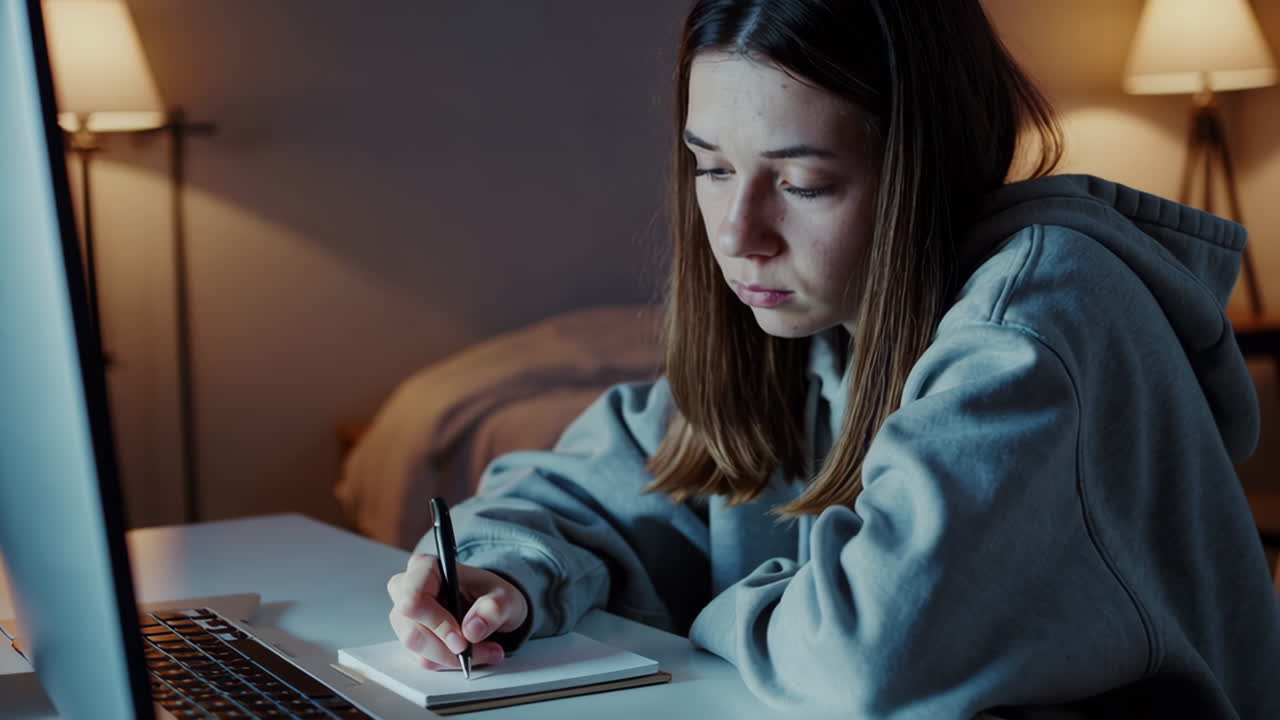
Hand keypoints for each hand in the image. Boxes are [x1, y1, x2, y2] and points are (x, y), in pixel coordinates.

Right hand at [386, 553, 527, 670]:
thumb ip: (494, 609)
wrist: (492, 608)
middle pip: (412, 630)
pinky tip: (471, 654)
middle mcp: (407, 589)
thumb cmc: (492, 595)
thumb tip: (472, 629)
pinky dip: (450, 662)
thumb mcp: (506, 597)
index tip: (461, 638)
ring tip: (484, 651)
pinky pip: (424, 659)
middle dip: (446, 648)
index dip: (436, 622)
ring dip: (451, 657)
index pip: (414, 599)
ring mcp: (406, 616)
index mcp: (425, 568)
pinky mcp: (411, 637)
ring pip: (416, 649)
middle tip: (474, 649)